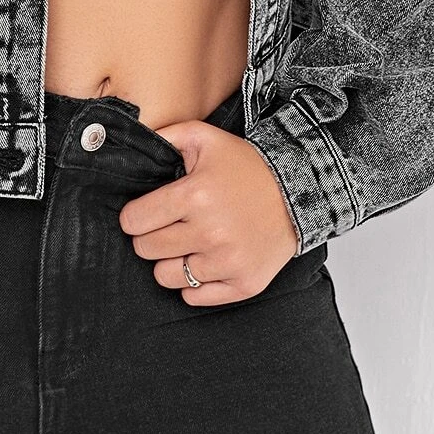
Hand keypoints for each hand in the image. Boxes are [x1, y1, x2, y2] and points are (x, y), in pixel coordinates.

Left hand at [117, 118, 299, 304]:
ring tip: (188, 243)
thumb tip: (135, 143)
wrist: (299, 190)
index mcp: (194, 195)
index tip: (145, 212)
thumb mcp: (205, 137)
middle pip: (146, 250)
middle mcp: (210, 232)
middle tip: (168, 226)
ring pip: (166, 276)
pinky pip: (194, 297)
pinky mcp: (244, 283)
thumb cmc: (247, 166)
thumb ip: (166, 136)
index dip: (135, 215)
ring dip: (171, 261)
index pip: (134, 221)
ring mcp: (228, 262)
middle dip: (150, 236)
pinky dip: (194, 283)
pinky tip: (205, 260)